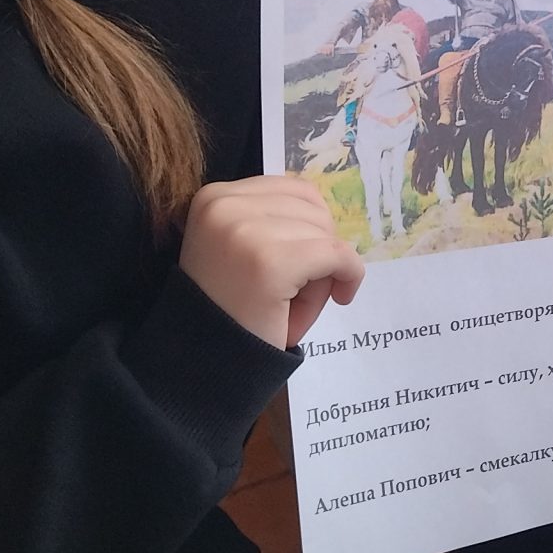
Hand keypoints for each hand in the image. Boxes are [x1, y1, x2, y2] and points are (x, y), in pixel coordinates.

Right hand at [178, 175, 365, 350]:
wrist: (204, 363)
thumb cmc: (231, 309)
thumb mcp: (247, 249)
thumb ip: (280, 224)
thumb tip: (332, 218)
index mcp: (214, 197)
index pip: (293, 190)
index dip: (312, 226)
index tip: (309, 261)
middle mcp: (223, 205)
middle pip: (312, 209)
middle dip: (318, 248)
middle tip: (298, 290)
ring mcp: (244, 230)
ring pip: (325, 233)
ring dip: (325, 270)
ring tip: (296, 300)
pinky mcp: (269, 262)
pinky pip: (336, 255)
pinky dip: (349, 275)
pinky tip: (342, 297)